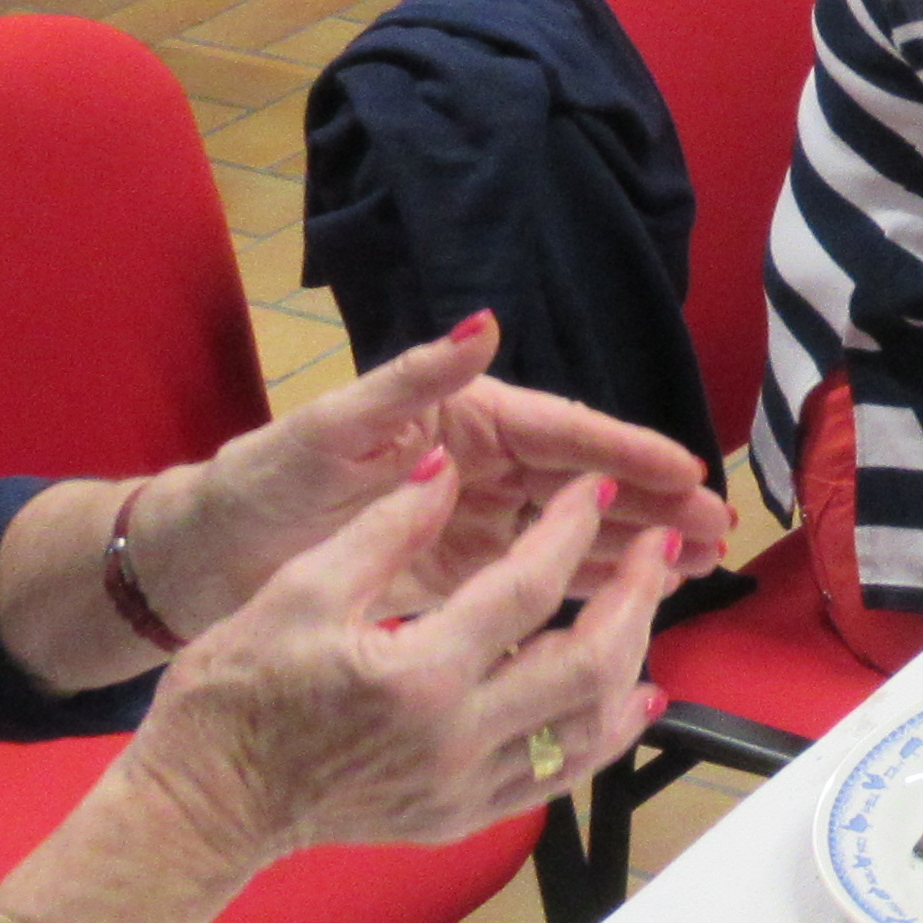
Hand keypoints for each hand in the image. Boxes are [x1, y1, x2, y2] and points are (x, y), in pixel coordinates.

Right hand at [131, 465, 679, 869]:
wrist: (205, 803)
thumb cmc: (235, 694)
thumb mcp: (297, 591)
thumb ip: (383, 531)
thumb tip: (444, 467)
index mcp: (416, 673)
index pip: (526, 586)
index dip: (571, 525)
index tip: (596, 483)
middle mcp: (456, 737)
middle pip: (588, 662)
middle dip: (637, 594)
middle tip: (660, 542)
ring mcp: (465, 787)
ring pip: (590, 728)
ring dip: (634, 659)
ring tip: (652, 605)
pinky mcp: (462, 815)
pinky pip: (561, 776)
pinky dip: (606, 733)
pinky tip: (630, 696)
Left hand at [154, 320, 716, 631]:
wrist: (207, 559)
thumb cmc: (265, 482)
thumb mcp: (332, 428)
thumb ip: (411, 380)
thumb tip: (482, 321)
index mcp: (462, 419)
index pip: (562, 432)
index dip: (627, 453)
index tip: (684, 471)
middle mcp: (481, 467)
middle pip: (585, 483)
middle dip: (654, 505)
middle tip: (716, 530)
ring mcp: (477, 523)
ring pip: (576, 533)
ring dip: (636, 547)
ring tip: (699, 565)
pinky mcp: (462, 577)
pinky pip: (542, 579)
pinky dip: (591, 588)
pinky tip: (636, 601)